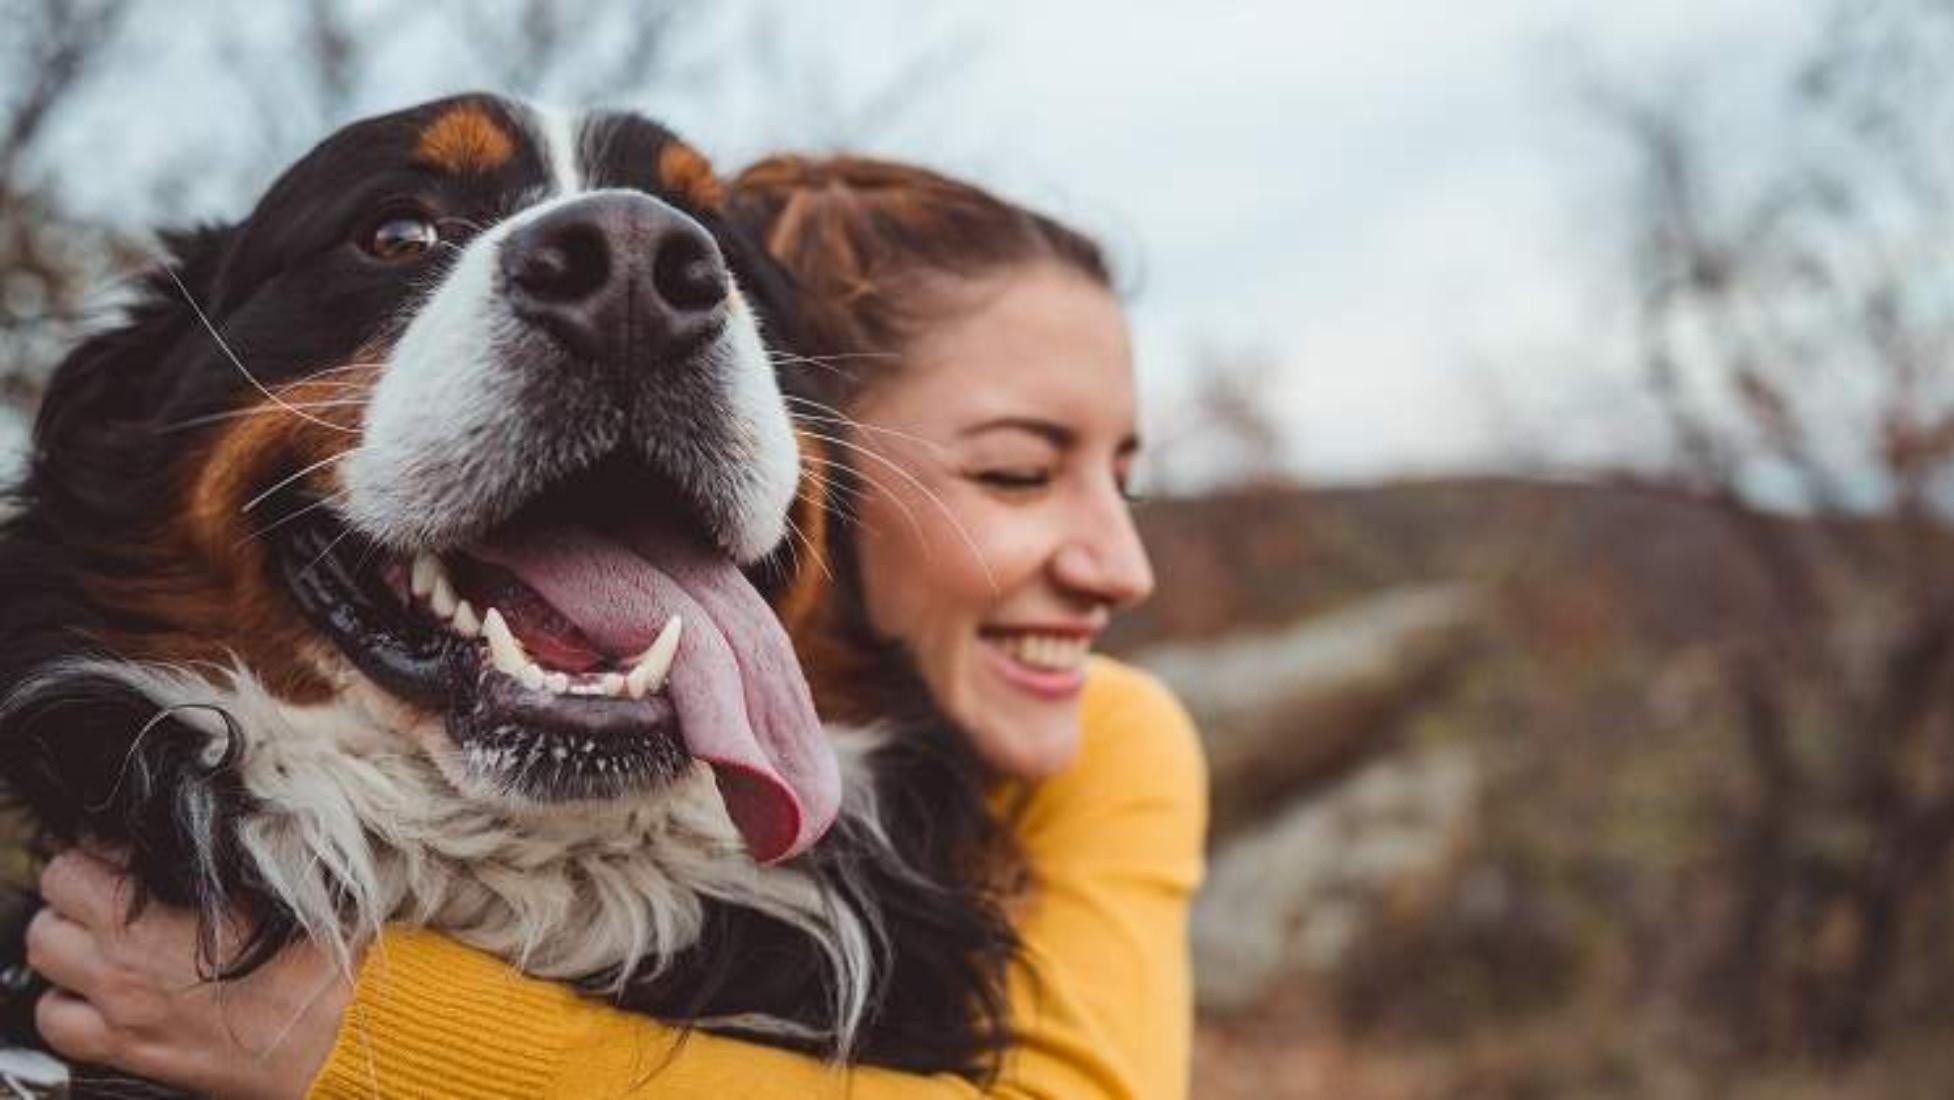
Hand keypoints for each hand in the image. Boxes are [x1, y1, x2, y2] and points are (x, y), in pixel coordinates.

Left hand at [27, 849, 355, 1099]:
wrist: (339, 1036)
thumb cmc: (318, 960)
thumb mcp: (278, 882)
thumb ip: (219, 854)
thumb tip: (192, 827)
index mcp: (147, 922)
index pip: (72, 867)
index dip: (100, 851)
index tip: (130, 853)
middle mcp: (120, 970)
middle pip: (49, 916)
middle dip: (76, 896)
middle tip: (115, 891)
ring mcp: (121, 1016)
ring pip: (46, 969)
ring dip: (69, 949)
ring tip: (107, 939)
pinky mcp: (132, 1052)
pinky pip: (60, 1027)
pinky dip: (72, 1005)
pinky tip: (108, 991)